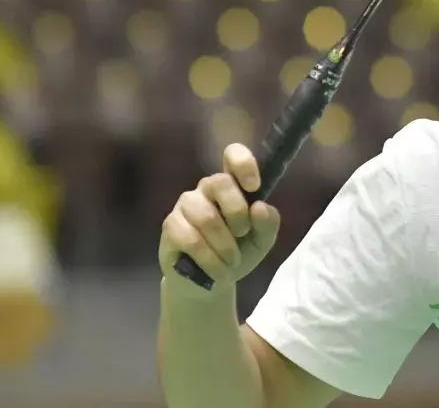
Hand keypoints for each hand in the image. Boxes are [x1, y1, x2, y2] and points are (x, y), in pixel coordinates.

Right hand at [160, 143, 280, 298]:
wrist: (210, 282)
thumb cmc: (238, 252)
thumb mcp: (262, 240)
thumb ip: (268, 223)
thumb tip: (259, 207)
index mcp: (232, 184)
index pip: (232, 155)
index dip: (243, 164)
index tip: (254, 187)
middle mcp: (207, 188)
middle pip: (220, 182)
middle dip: (237, 213)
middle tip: (243, 234)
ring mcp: (186, 204)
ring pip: (207, 217)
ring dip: (225, 246)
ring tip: (232, 262)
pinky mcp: (171, 226)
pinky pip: (191, 239)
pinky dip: (210, 260)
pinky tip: (218, 271)